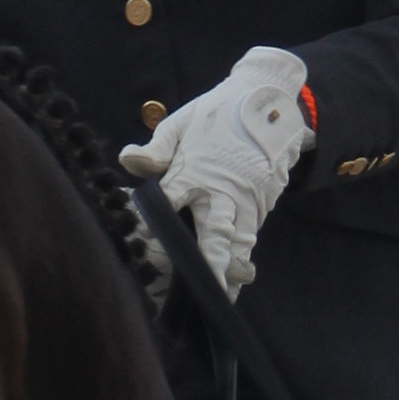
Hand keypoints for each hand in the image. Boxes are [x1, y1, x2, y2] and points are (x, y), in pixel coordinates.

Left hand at [120, 46, 314, 297]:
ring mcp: (248, 199)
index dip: (156, 221)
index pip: (172, 199)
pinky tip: (237, 276)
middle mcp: (223, 190)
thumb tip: (126, 160)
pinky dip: (244, 255)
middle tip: (207, 293)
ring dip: (233, 270)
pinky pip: (251, 234)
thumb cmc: (219, 112)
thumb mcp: (182, 122)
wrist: (272, 102)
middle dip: (212, 265)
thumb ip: (156, 148)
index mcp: (197, 169)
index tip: (142, 243)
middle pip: (216, 234)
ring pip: (240, 242)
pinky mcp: (264, 203)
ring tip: (225, 297)